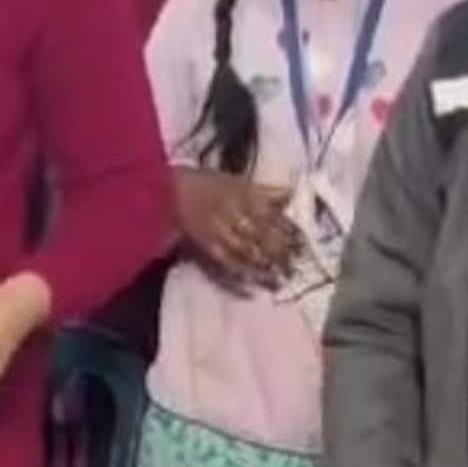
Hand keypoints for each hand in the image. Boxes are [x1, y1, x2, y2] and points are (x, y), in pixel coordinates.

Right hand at [173, 170, 300, 290]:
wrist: (165, 190)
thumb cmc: (201, 181)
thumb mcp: (234, 179)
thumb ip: (264, 189)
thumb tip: (290, 193)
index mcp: (245, 194)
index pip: (274, 216)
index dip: (289, 232)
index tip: (302, 246)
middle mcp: (235, 212)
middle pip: (263, 236)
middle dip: (280, 254)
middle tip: (294, 269)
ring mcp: (220, 230)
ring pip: (248, 252)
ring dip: (264, 268)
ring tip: (279, 282)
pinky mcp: (205, 246)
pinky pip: (226, 263)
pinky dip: (239, 275)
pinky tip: (251, 287)